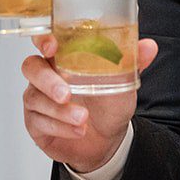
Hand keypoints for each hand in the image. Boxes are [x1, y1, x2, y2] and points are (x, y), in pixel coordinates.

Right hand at [20, 34, 157, 172]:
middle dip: (47, 80)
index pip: (44, 40)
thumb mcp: (124, 82)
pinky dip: (60, 127)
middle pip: (31, 67)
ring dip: (60, 111)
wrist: (108, 140)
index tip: (51, 46)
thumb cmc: (109, 104)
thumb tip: (149, 46)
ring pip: (35, 98)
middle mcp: (46, 75)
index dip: (43, 39)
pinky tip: (78, 130)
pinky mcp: (35, 122)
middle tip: (66, 94)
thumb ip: (133, 61)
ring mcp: (38, 98)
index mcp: (64, 58)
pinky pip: (38, 122)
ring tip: (83, 119)